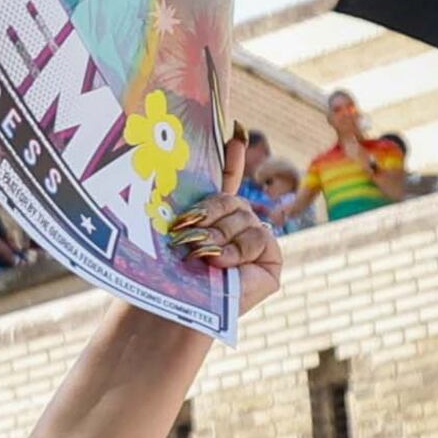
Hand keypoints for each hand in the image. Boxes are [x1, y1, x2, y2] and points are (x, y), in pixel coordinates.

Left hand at [170, 136, 282, 311]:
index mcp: (210, 221)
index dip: (232, 157)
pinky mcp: (272, 260)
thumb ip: (186, 199)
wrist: (177, 308)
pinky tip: (221, 264)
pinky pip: (259, 237)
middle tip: (187, 229)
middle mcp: (235, 229)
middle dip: (209, 211)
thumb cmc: (166, 274)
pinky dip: (237, 251)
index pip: (224, 182)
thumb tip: (178, 159)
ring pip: (245, 217)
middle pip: (232, 198)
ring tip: (201, 256)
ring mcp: (256, 244)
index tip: (234, 128)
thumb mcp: (173, 227)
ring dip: (218, 236)